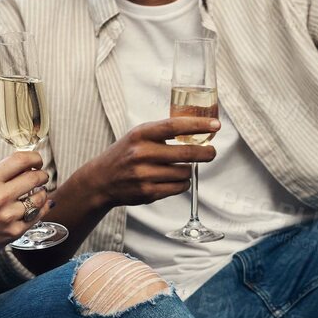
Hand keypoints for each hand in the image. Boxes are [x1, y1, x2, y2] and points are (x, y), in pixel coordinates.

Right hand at [0, 151, 50, 261]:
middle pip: (35, 178)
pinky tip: (38, 205)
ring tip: (37, 192)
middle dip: (42, 174)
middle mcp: (0, 197)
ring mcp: (8, 216)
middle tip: (41, 175)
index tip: (37, 160)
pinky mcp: (14, 232)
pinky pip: (38, 216)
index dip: (34, 157)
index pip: (21, 160)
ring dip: (42, 192)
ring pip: (40, 198)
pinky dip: (41, 208)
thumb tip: (23, 167)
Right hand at [78, 117, 220, 207]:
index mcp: (141, 134)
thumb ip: (162, 132)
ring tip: (182, 167)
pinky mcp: (147, 193)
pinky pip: (178, 188)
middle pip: (186, 153)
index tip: (216, 125)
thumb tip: (197, 129)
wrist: (101, 180)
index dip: (198, 125)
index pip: (175, 126)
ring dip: (189, 170)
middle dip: (205, 153)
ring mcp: (144, 175)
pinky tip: (175, 179)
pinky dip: (182, 183)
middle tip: (211, 152)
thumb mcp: (138, 135)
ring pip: (184, 172)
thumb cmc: (126, 154)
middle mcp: (142, 153)